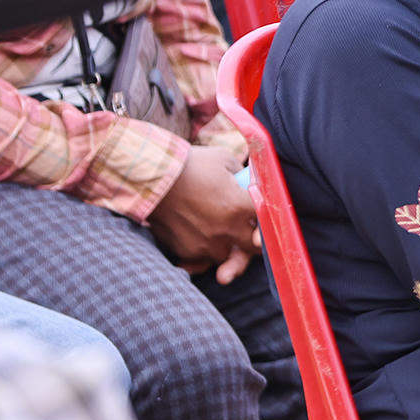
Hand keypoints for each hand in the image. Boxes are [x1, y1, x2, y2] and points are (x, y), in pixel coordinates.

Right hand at [148, 145, 260, 284]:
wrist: (151, 178)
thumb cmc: (190, 165)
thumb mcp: (224, 159)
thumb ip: (242, 174)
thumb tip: (249, 180)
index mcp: (241, 206)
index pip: (267, 222)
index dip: (268, 220)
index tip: (263, 218)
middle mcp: (227, 230)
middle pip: (252, 248)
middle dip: (253, 242)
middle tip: (249, 236)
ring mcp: (206, 243)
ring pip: (227, 256)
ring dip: (228, 249)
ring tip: (221, 237)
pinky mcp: (187, 251)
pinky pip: (202, 260)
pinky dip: (204, 254)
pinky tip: (201, 242)